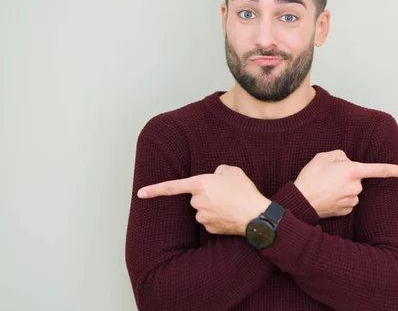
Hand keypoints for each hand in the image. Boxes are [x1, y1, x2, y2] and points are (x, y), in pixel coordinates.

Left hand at [137, 165, 270, 235]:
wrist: (256, 215)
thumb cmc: (244, 191)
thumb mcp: (233, 171)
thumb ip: (219, 170)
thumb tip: (215, 177)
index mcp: (201, 184)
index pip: (172, 186)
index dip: (155, 189)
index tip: (140, 193)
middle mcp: (198, 201)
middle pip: (196, 197)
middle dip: (207, 194)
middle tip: (226, 192)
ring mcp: (202, 217)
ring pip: (202, 209)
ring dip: (213, 206)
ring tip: (231, 203)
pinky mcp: (209, 228)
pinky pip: (209, 220)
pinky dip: (218, 217)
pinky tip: (230, 214)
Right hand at [294, 150, 397, 217]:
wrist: (299, 202)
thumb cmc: (310, 178)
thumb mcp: (323, 157)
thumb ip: (341, 155)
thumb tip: (347, 163)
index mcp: (352, 171)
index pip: (380, 170)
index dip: (397, 170)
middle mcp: (356, 187)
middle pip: (357, 177)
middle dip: (347, 175)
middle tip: (328, 176)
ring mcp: (352, 200)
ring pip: (352, 189)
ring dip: (342, 186)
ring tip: (324, 186)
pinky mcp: (346, 210)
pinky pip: (347, 200)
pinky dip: (339, 197)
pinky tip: (327, 196)